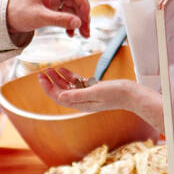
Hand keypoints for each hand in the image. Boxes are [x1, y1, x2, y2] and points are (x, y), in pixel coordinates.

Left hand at [6, 0, 89, 45]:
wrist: (3, 17)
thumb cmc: (18, 12)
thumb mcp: (39, 17)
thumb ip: (59, 20)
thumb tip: (78, 24)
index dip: (84, 5)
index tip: (86, 20)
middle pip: (76, 1)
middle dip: (82, 16)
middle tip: (87, 32)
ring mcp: (53, 0)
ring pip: (72, 9)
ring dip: (78, 22)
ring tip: (82, 35)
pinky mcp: (50, 8)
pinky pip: (65, 14)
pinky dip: (69, 23)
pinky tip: (70, 33)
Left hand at [38, 68, 164, 131]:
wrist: (132, 94)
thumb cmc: (116, 93)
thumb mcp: (95, 92)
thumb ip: (77, 94)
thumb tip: (61, 96)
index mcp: (80, 104)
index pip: (59, 97)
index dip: (48, 88)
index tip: (41, 77)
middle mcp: (82, 101)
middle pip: (61, 92)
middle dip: (50, 83)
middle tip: (42, 72)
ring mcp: (87, 95)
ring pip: (68, 87)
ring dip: (58, 78)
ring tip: (50, 69)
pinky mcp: (93, 89)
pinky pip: (77, 83)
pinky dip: (69, 76)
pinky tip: (63, 69)